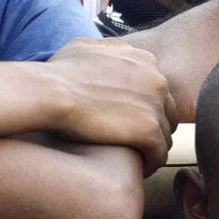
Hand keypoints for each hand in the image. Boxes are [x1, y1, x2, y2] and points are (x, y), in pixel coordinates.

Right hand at [47, 38, 176, 176]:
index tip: (130, 123)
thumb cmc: (59, 72)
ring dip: (152, 149)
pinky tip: (138, 171)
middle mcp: (156, 80)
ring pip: (165, 136)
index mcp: (145, 61)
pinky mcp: (148, 130)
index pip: (158, 90)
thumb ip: (110, 50)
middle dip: (153, 129)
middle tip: (135, 145)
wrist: (51, 92)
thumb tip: (117, 54)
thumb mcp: (87, 48)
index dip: (146, 109)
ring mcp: (155, 105)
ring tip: (137, 161)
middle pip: (167, 113)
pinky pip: (159, 154)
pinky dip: (150, 164)